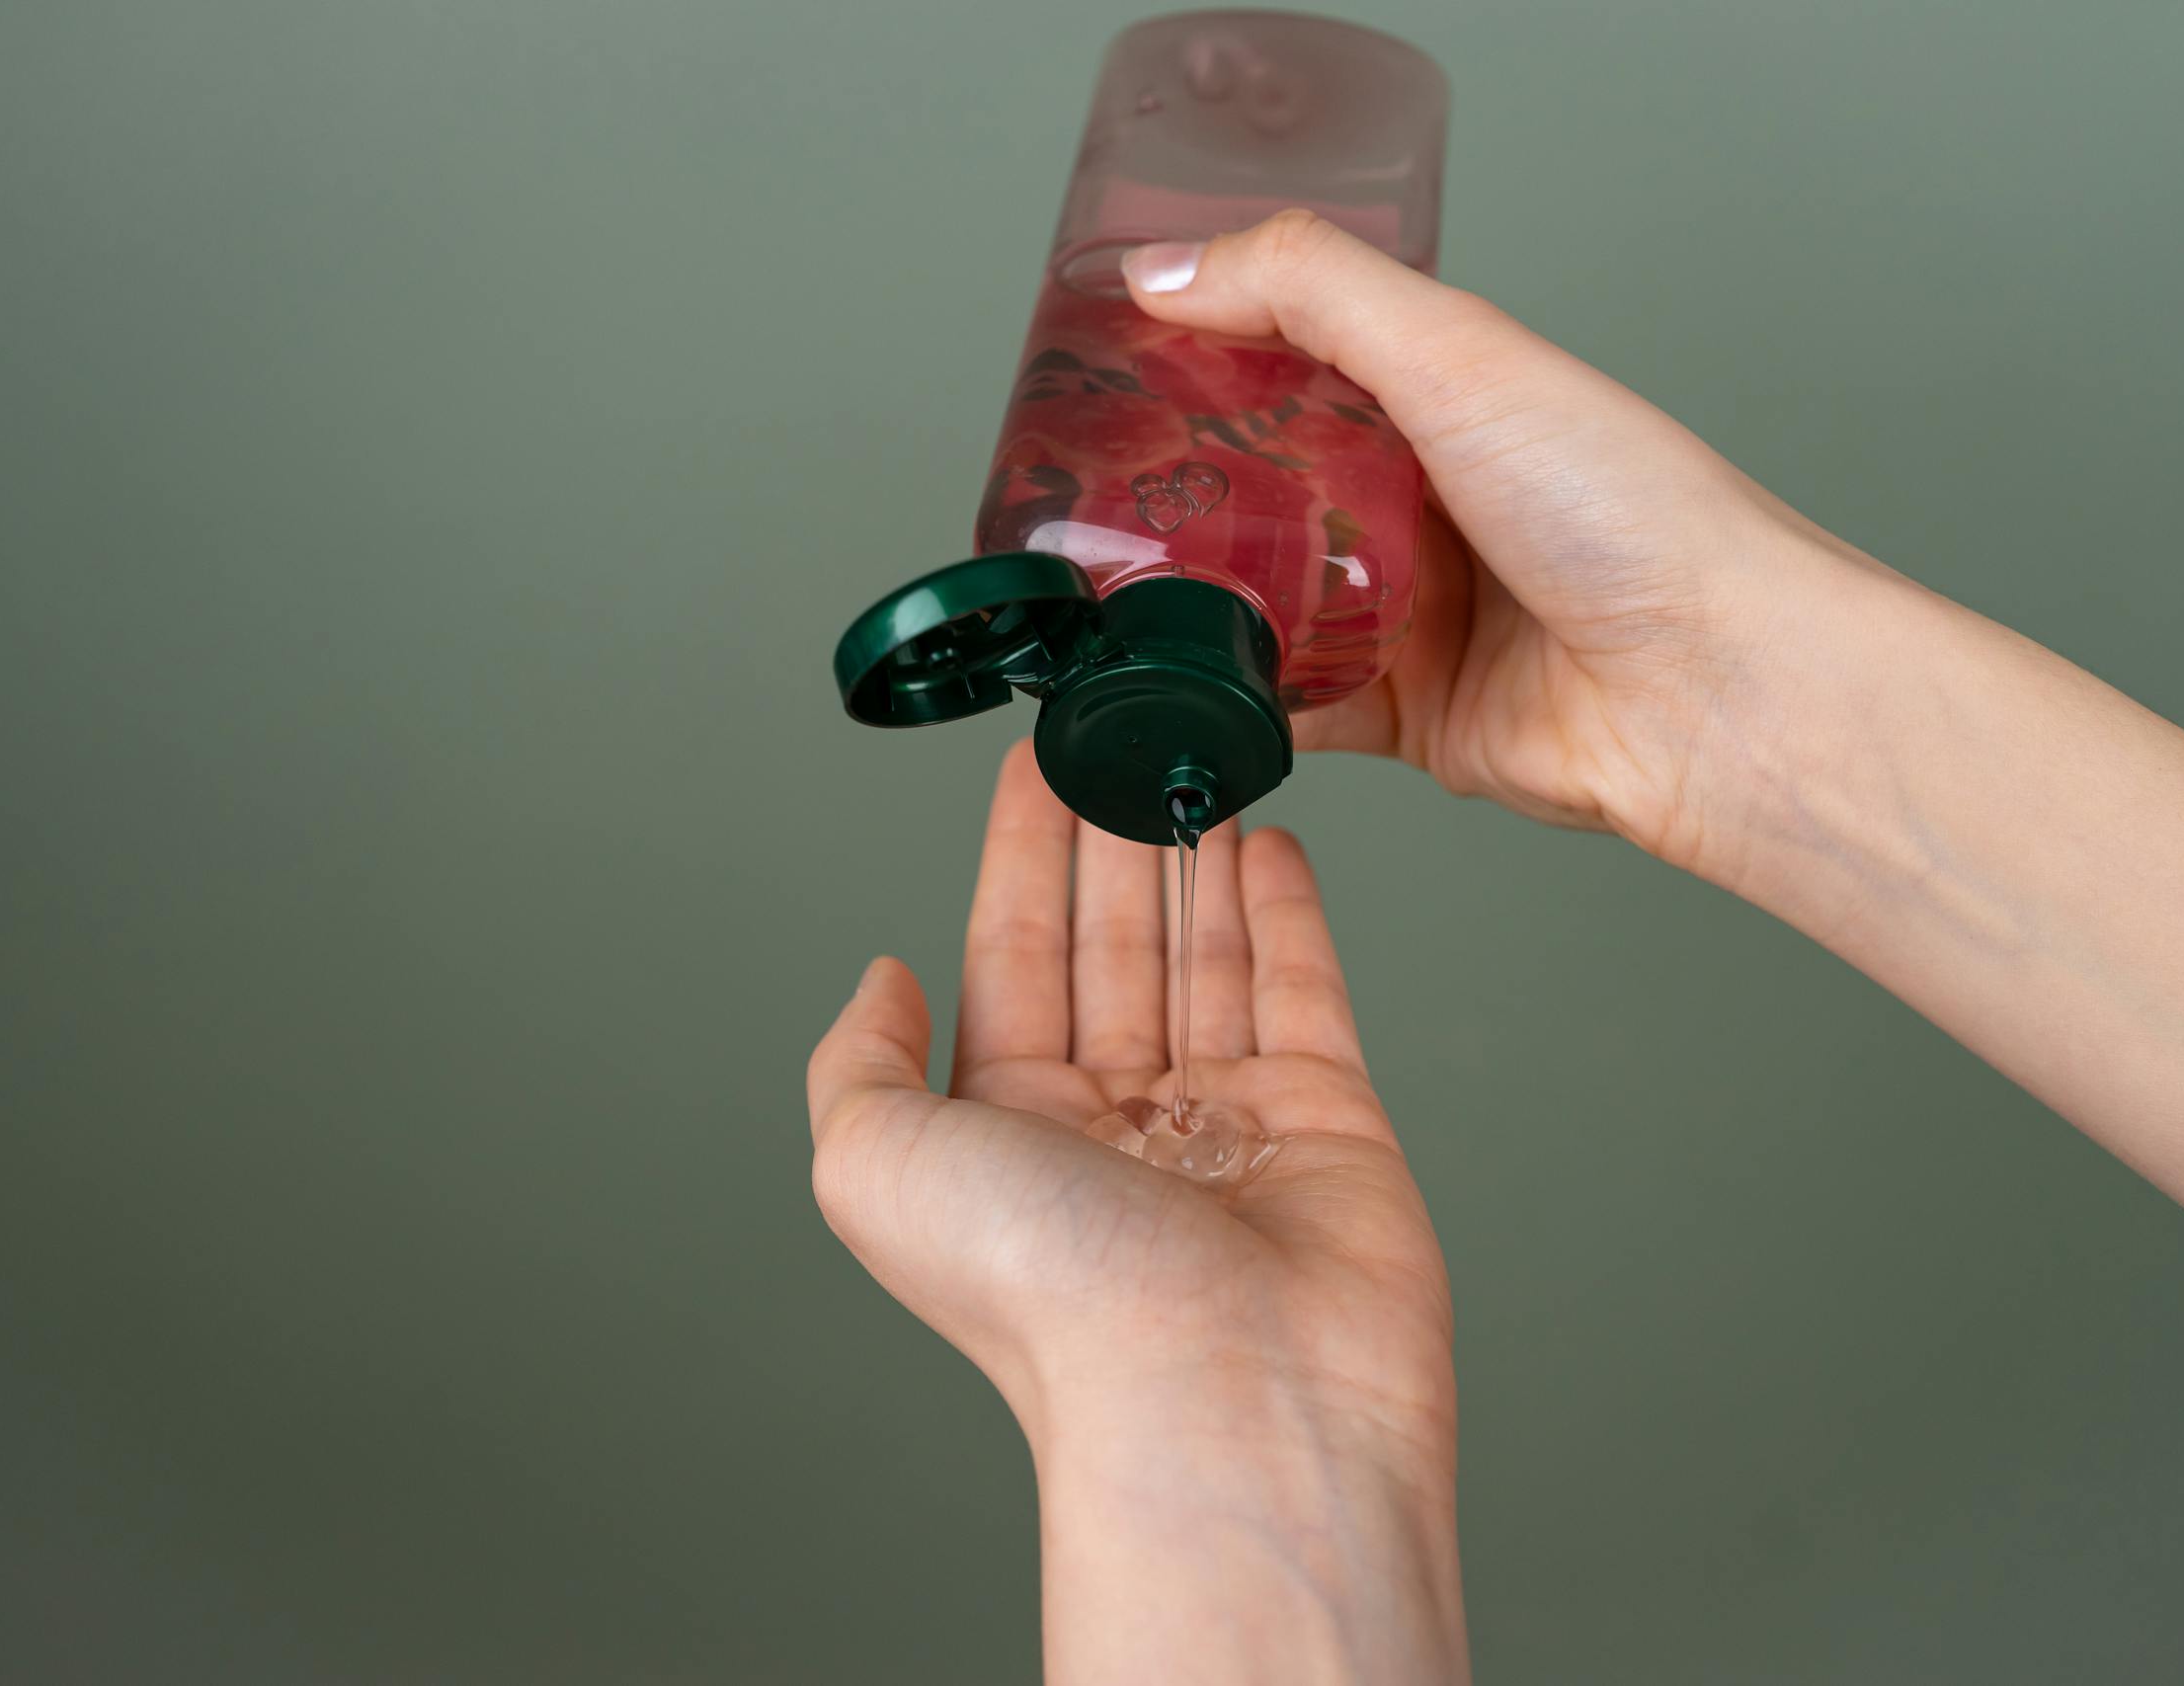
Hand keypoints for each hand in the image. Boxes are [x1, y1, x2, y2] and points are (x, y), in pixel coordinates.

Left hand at [808, 742, 1466, 1682]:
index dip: (1019, 853)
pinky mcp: (1329, 1122)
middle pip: (1113, 942)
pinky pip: (1303, 991)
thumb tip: (880, 975)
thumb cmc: (1050, 1299)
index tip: (1032, 758)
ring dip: (1196, 854)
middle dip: (1113, 832)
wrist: (1230, 1399)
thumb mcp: (873, 1165)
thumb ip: (854, 1060)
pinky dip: (1287, 914)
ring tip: (1197, 756)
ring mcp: (1226, 1121)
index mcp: (1004, 1129)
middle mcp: (1113, 1125)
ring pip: (1206, 955)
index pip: (1011, 954)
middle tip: (1126, 727)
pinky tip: (1268, 845)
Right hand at [1124, 216, 2183, 1313]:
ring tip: (1107, 588)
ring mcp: (1418, 611)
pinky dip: (1238, 699)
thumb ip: (1312, 294)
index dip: (1204, 350)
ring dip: (1197, 597)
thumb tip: (1171, 272)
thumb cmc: (1634, 519)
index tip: (1109, 360)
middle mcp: (1432, 499)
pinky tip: (1177, 686)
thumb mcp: (1461, 355)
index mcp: (1450, 394)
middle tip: (1086, 487)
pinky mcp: (1410, 715)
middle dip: (1181, 485)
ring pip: (1269, 596)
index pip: (1299, 353)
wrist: (1712, 693)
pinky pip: (1294, 704)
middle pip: (1271, 482)